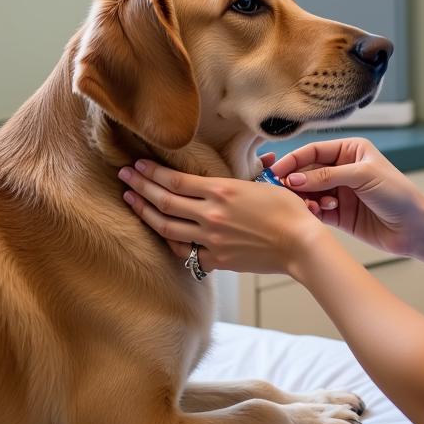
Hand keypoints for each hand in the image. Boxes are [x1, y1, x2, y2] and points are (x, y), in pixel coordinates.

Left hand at [118, 160, 323, 275]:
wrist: (300, 244)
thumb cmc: (288, 210)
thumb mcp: (260, 184)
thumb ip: (234, 181)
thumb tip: (220, 174)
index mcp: (221, 190)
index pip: (175, 180)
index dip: (152, 172)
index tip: (138, 165)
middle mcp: (211, 214)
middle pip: (164, 201)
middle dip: (139, 187)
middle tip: (123, 176)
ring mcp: (211, 239)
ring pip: (167, 226)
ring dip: (145, 212)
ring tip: (130, 200)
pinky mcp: (216, 259)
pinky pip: (184, 251)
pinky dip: (169, 241)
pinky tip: (160, 232)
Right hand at [268, 138, 423, 256]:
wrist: (415, 227)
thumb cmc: (396, 194)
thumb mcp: (362, 176)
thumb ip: (326, 176)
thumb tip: (294, 178)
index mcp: (350, 150)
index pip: (314, 151)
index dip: (294, 160)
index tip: (276, 171)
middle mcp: (342, 168)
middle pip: (307, 172)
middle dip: (295, 181)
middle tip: (282, 191)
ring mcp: (339, 191)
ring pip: (309, 192)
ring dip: (305, 198)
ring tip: (309, 205)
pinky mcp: (338, 214)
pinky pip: (317, 210)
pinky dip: (312, 211)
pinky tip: (317, 213)